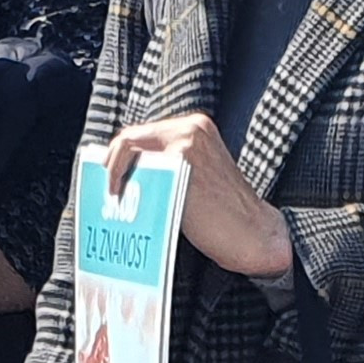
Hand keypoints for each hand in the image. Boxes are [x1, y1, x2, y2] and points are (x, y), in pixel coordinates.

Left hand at [105, 114, 289, 278]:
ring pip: (131, 151)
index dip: (123, 155)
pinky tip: (127, 207)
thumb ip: (171, 164)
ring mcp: (186, 143)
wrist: (254, 235)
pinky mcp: (180, 164)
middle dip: (115, 164)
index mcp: (197, 128)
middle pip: (132, 137)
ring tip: (115, 200)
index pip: (145, 133)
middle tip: (109, 190)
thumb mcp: (198, 176)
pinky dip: (127, 186)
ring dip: (118, 175)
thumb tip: (131, 169)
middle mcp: (190, 128)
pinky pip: (140, 171)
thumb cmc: (226, 215)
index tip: (114, 177)